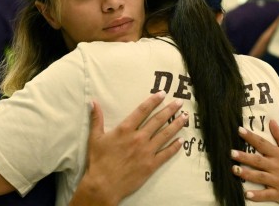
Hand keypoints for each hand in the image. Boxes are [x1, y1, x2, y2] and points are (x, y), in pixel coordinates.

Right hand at [70, 91, 187, 205]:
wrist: (103, 185)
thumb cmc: (98, 161)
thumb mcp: (95, 137)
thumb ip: (96, 118)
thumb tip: (93, 102)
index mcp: (125, 129)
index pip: (142, 110)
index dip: (153, 101)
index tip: (162, 94)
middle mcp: (138, 137)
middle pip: (158, 120)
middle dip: (170, 110)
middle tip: (180, 102)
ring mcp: (146, 151)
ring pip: (165, 134)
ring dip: (176, 124)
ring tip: (185, 117)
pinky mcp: (151, 165)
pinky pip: (166, 154)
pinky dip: (175, 147)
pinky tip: (181, 141)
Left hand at [230, 120, 278, 205]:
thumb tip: (271, 121)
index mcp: (278, 155)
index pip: (262, 144)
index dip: (251, 137)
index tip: (239, 130)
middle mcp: (277, 167)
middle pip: (258, 160)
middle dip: (244, 156)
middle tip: (231, 152)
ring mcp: (278, 181)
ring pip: (260, 177)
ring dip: (247, 174)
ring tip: (234, 169)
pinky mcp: (278, 194)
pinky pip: (266, 194)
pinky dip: (257, 195)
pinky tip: (246, 194)